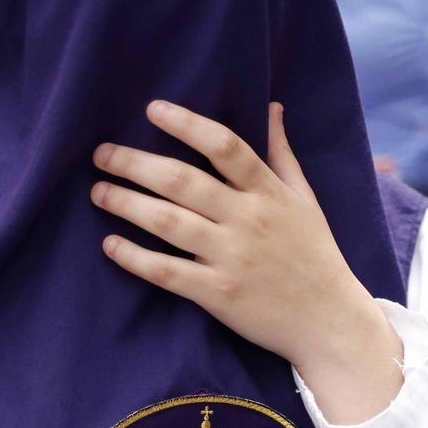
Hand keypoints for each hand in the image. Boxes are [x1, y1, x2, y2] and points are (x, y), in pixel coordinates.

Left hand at [92, 101, 403, 424]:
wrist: (330, 321)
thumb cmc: (315, 254)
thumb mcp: (305, 198)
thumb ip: (282, 153)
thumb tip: (271, 106)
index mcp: (268, 192)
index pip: (224, 146)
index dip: (186, 124)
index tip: (152, 109)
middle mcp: (247, 220)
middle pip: (182, 181)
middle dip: (135, 164)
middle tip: (101, 153)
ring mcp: (231, 258)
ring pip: (167, 223)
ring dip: (126, 204)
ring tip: (98, 191)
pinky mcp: (217, 295)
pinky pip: (167, 272)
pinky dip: (134, 258)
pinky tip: (110, 245)